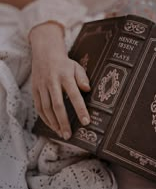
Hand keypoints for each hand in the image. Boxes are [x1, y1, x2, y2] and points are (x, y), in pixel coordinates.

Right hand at [30, 23, 90, 139]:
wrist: (45, 53)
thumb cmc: (64, 63)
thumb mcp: (76, 67)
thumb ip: (82, 78)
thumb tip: (87, 90)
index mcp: (65, 76)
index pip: (74, 95)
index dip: (80, 109)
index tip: (86, 122)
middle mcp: (52, 82)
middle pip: (57, 105)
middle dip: (63, 122)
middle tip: (69, 135)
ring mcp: (41, 86)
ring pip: (46, 108)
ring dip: (53, 123)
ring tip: (61, 133)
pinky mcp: (34, 90)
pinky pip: (38, 107)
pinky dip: (45, 118)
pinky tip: (52, 126)